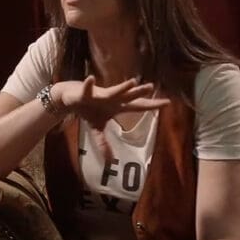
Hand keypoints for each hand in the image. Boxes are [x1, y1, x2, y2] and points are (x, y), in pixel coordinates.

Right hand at [54, 76, 168, 160]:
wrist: (71, 98)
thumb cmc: (88, 110)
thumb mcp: (96, 129)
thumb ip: (103, 143)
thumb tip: (108, 161)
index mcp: (117, 106)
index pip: (138, 106)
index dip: (152, 105)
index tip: (167, 102)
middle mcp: (112, 98)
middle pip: (128, 96)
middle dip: (139, 92)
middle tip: (151, 87)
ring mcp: (99, 95)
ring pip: (113, 91)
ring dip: (122, 87)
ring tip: (132, 82)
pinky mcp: (85, 94)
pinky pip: (87, 89)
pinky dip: (88, 85)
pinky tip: (90, 79)